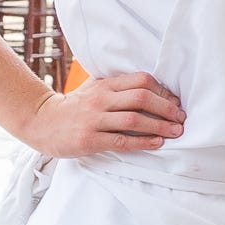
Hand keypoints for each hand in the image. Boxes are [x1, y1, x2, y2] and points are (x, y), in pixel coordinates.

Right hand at [21, 71, 185, 157]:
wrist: (42, 122)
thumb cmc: (75, 106)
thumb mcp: (95, 88)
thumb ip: (119, 86)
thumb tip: (155, 88)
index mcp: (105, 85)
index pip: (141, 81)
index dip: (163, 91)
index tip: (176, 102)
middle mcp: (101, 99)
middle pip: (142, 98)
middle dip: (167, 108)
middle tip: (182, 118)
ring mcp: (94, 119)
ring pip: (134, 119)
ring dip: (160, 126)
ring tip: (176, 132)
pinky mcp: (89, 139)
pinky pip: (121, 140)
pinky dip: (142, 142)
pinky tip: (157, 143)